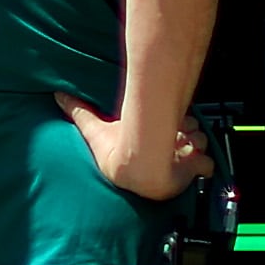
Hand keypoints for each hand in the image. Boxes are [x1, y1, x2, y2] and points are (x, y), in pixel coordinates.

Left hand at [58, 93, 206, 200]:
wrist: (141, 166)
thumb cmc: (118, 152)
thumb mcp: (94, 128)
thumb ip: (79, 111)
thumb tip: (58, 95)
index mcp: (146, 147)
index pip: (160, 130)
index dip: (161, 125)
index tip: (158, 125)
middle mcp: (165, 154)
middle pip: (182, 132)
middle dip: (178, 129)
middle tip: (169, 133)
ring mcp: (183, 161)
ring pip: (196, 141)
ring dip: (189, 140)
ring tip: (177, 143)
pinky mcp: (196, 169)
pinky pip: (206, 163)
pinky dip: (201, 161)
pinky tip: (191, 157)